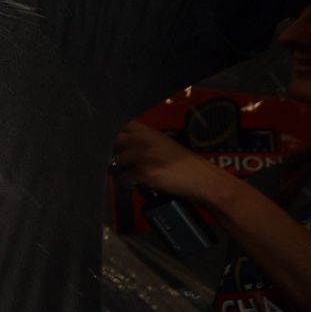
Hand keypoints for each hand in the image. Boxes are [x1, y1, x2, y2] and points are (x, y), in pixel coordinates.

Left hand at [111, 122, 230, 205]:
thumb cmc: (182, 162)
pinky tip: (136, 185)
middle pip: (113, 143)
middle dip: (111, 153)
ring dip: (118, 171)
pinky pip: (123, 179)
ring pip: (115, 163)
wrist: (200, 178)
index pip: (119, 126)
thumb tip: (120, 147)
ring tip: (129, 175)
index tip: (110, 144)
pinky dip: (126, 184)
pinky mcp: (144, 172)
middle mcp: (142, 140)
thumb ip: (143, 141)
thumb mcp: (162, 143)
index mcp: (147, 131)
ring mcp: (142, 156)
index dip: (110, 135)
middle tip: (117, 163)